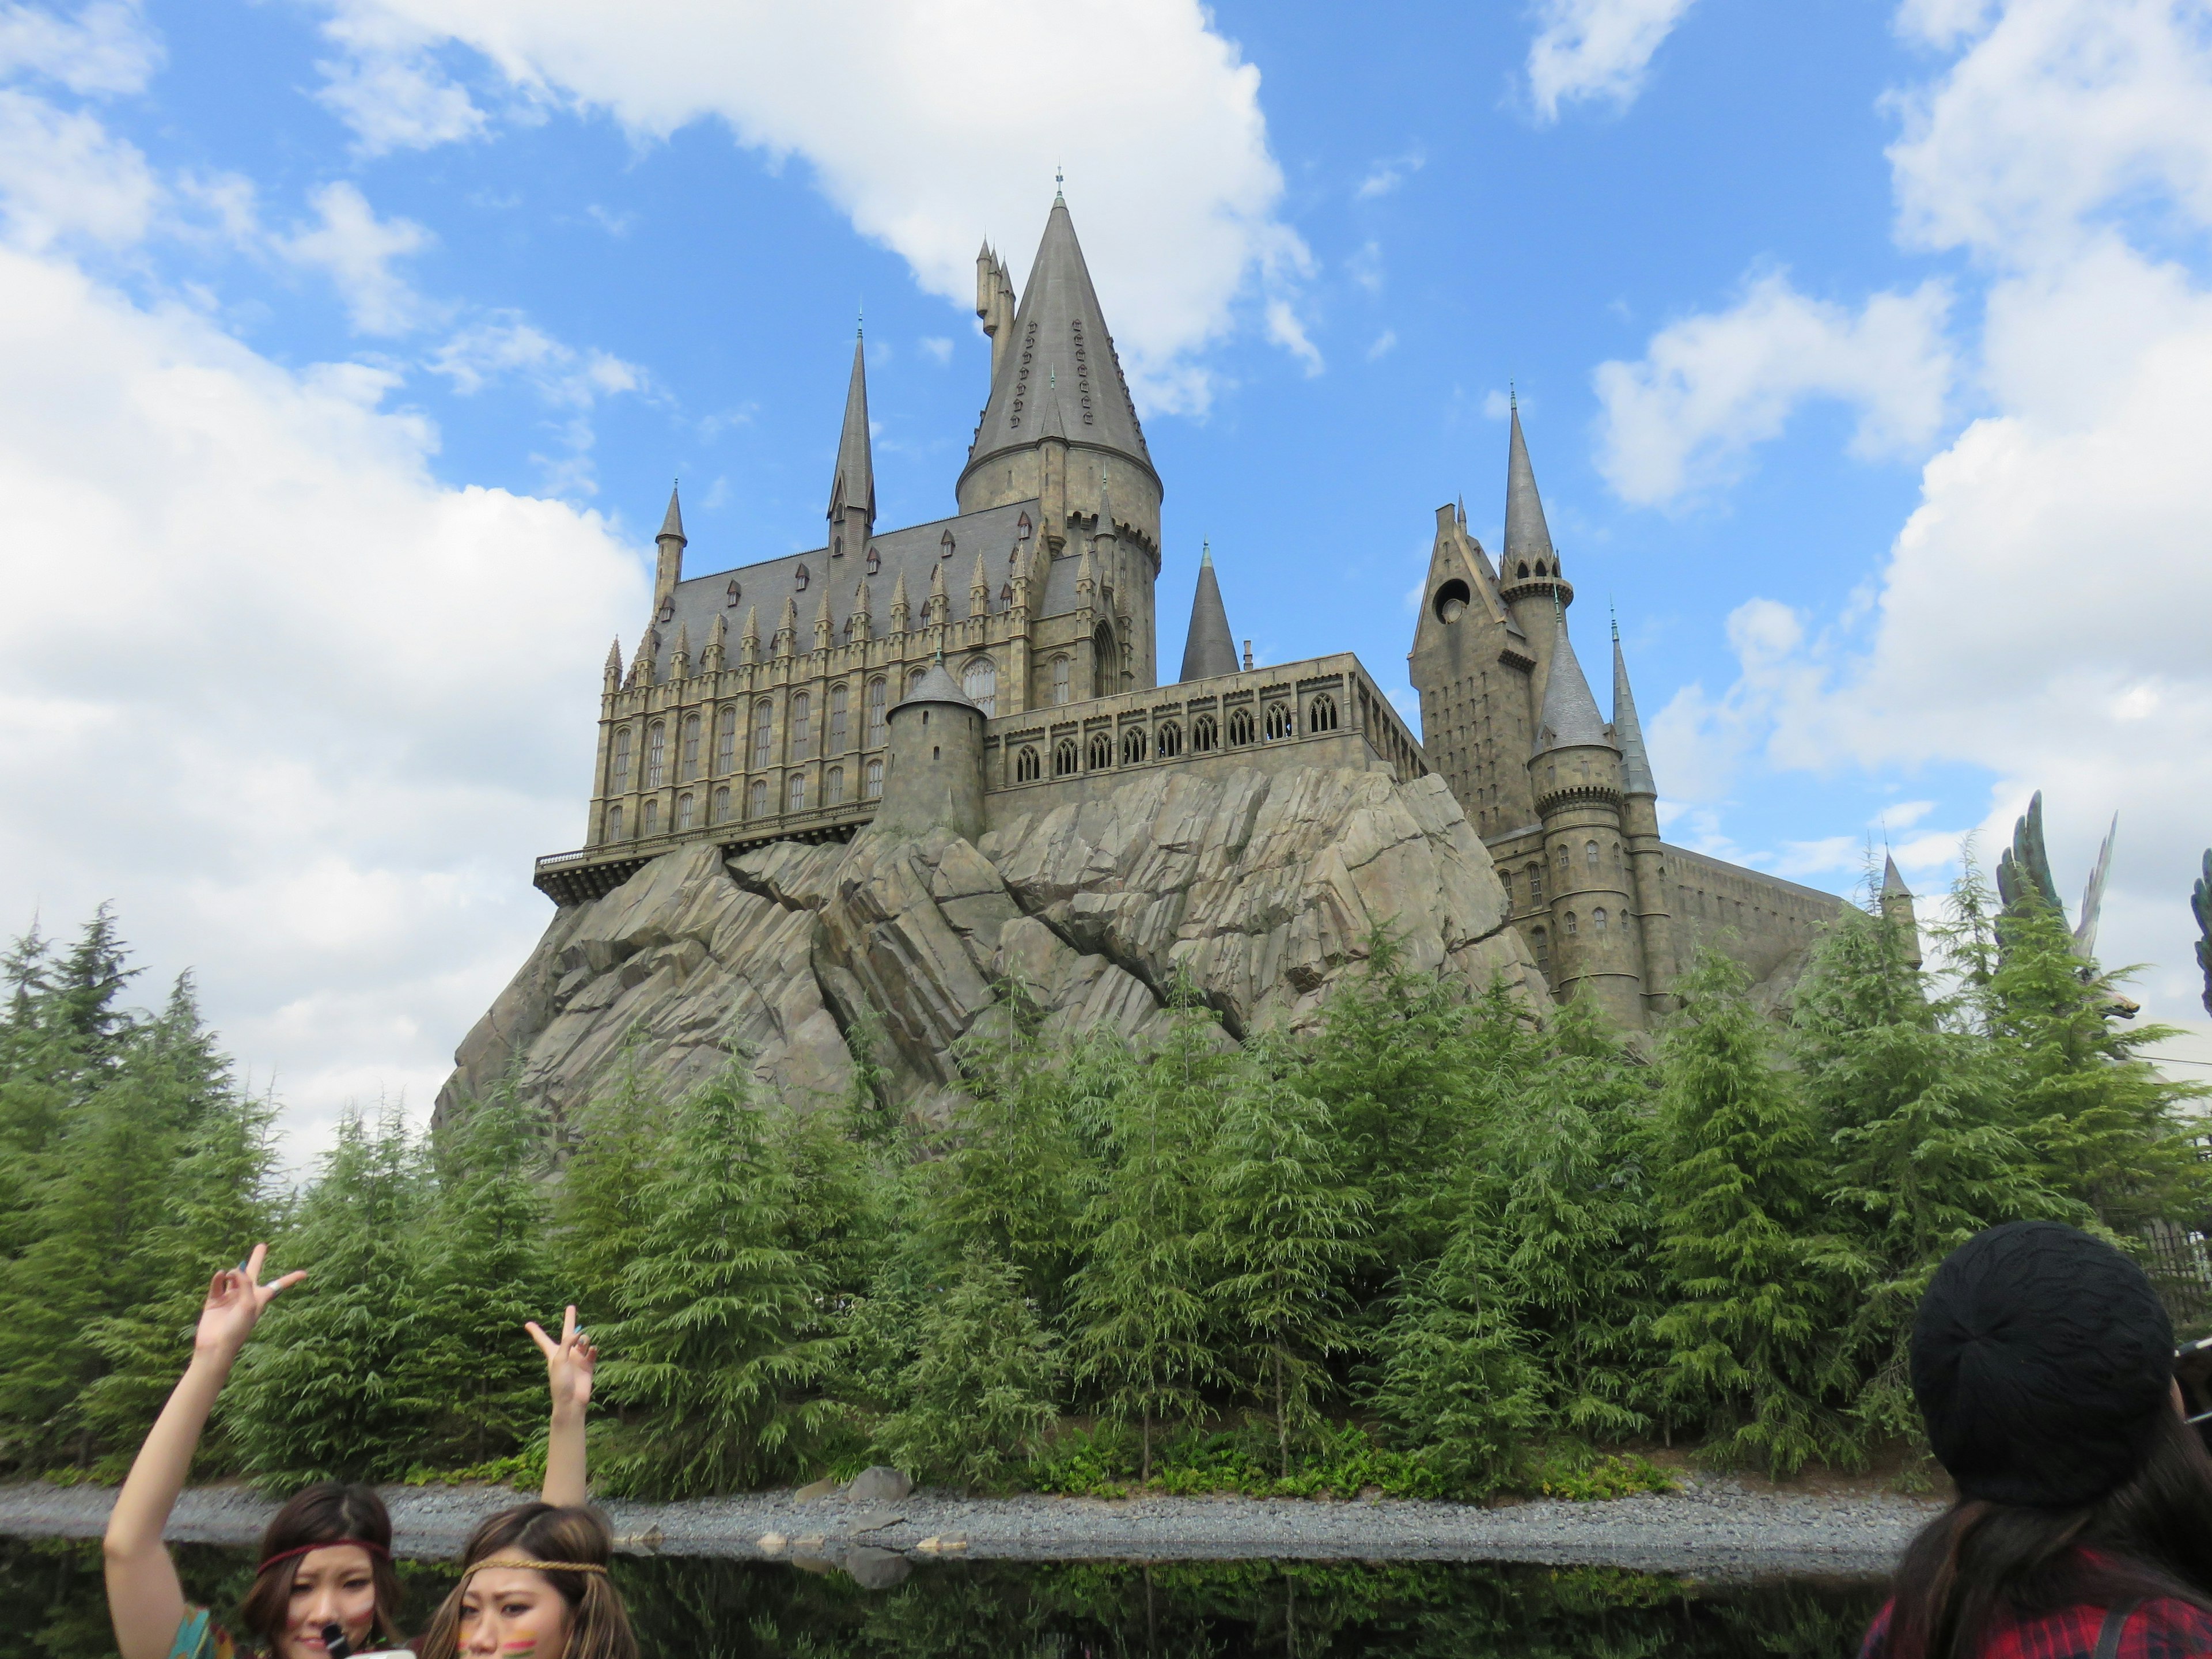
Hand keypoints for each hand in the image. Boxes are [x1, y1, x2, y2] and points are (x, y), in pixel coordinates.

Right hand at [192, 1244, 304, 1360]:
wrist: (216, 1345)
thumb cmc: (238, 1328)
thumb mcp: (249, 1304)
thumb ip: (245, 1283)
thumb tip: (236, 1270)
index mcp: (261, 1298)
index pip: (279, 1285)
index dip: (291, 1279)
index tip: (305, 1274)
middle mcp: (246, 1295)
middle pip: (253, 1273)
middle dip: (257, 1259)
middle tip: (262, 1245)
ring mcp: (230, 1297)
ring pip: (233, 1275)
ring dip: (233, 1272)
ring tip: (231, 1275)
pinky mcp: (214, 1300)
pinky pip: (217, 1283)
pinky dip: (219, 1277)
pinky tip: (222, 1275)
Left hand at [525, 1306, 596, 1416]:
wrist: (572, 1401)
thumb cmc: (560, 1382)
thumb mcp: (558, 1359)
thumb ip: (567, 1343)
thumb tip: (579, 1334)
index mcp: (553, 1353)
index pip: (542, 1339)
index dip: (535, 1331)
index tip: (527, 1324)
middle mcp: (566, 1353)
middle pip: (568, 1333)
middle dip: (570, 1319)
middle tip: (571, 1307)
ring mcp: (578, 1359)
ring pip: (584, 1341)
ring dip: (585, 1339)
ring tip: (584, 1344)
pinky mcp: (588, 1365)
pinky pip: (593, 1352)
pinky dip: (593, 1349)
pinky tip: (592, 1350)